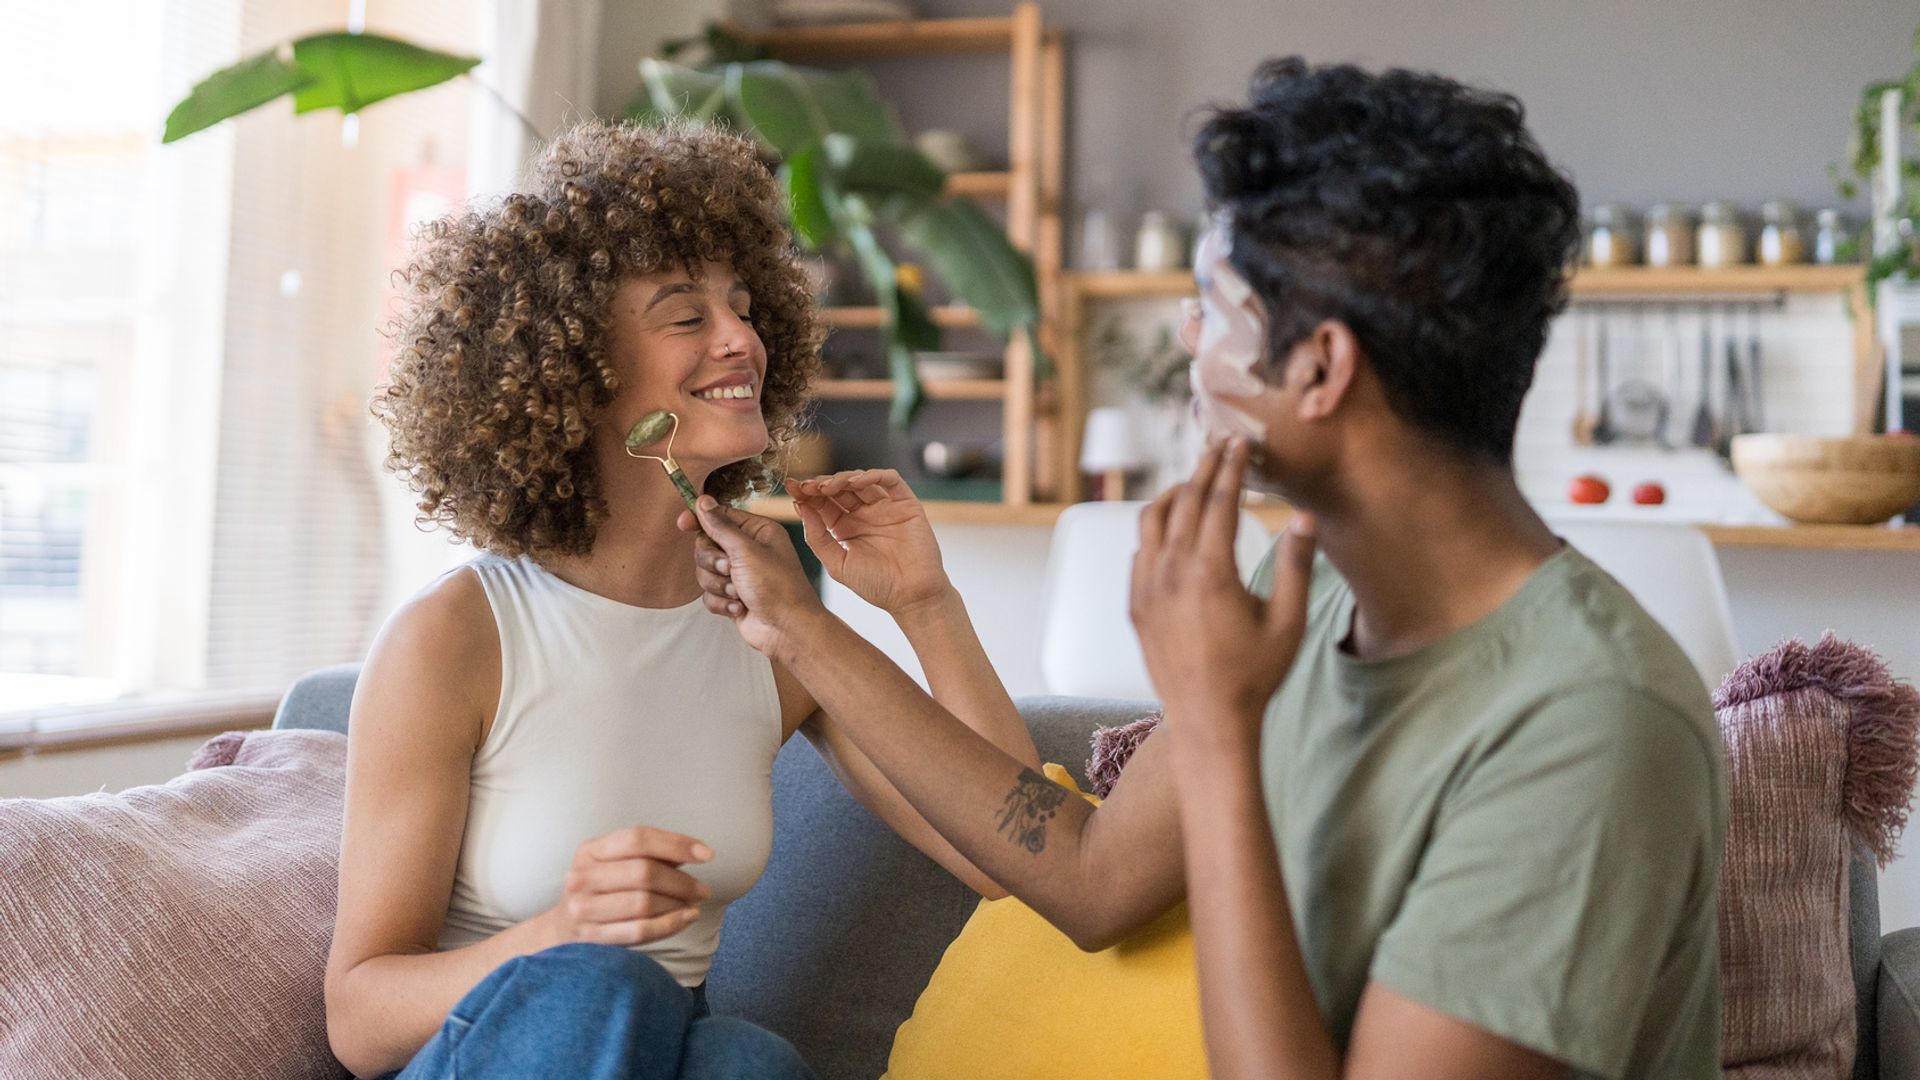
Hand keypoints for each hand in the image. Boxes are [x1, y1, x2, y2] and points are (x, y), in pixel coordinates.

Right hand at [544, 825, 713, 946]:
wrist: (562, 931)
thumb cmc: (601, 892)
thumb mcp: (616, 865)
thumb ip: (650, 856)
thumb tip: (695, 852)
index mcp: (590, 850)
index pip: (638, 838)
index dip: (676, 843)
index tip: (707, 854)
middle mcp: (582, 876)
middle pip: (644, 871)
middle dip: (682, 881)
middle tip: (703, 890)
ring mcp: (583, 908)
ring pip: (644, 902)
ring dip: (678, 904)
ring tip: (694, 904)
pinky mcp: (591, 938)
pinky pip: (639, 930)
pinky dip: (670, 924)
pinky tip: (687, 918)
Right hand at [681, 495, 829, 658]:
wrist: (787, 629)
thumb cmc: (777, 587)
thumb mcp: (746, 550)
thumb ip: (720, 526)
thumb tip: (703, 502)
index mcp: (758, 532)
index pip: (720, 517)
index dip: (700, 520)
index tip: (683, 523)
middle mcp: (748, 550)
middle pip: (706, 546)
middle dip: (713, 562)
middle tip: (729, 569)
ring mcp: (740, 575)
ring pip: (705, 572)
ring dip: (719, 585)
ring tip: (739, 593)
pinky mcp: (732, 597)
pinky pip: (709, 594)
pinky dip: (721, 603)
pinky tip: (740, 608)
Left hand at [786, 470, 952, 615]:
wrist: (912, 597)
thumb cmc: (876, 586)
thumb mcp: (836, 563)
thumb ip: (817, 537)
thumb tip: (800, 507)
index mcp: (845, 528)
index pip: (823, 503)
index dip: (807, 494)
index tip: (791, 488)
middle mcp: (864, 514)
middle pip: (839, 488)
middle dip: (820, 484)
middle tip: (806, 486)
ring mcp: (885, 508)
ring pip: (861, 480)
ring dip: (841, 478)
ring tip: (827, 487)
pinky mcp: (906, 504)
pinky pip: (890, 480)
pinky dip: (872, 475)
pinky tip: (855, 482)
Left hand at [1129, 439, 1317, 754]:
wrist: (1208, 720)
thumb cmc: (1255, 675)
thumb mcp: (1288, 622)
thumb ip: (1296, 565)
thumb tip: (1303, 517)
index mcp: (1210, 571)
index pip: (1220, 501)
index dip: (1232, 466)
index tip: (1240, 443)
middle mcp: (1171, 572)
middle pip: (1184, 500)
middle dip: (1205, 468)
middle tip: (1221, 446)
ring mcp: (1146, 587)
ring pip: (1151, 519)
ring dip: (1174, 493)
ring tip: (1195, 482)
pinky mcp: (1135, 603)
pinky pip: (1140, 549)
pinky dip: (1157, 527)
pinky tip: (1174, 528)